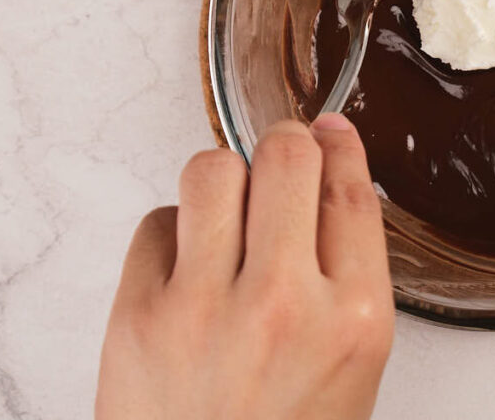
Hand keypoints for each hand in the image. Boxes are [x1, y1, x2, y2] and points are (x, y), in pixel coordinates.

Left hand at [96, 115, 393, 419]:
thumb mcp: (354, 363)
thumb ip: (351, 272)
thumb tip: (331, 179)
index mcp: (354, 319)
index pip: (350, 192)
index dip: (341, 146)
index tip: (332, 130)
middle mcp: (284, 305)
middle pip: (287, 158)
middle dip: (287, 145)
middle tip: (280, 159)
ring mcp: (205, 308)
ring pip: (214, 169)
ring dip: (226, 177)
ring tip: (230, 210)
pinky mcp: (139, 316)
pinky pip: (158, 219)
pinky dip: (175, 230)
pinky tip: (189, 264)